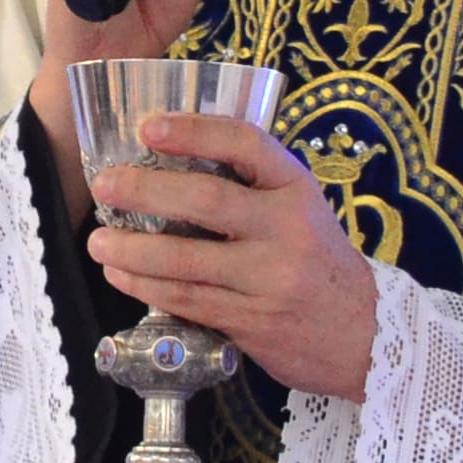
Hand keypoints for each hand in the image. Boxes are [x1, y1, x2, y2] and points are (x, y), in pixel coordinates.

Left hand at [81, 108, 377, 401]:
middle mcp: (286, 229)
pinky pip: (187, 298)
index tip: (150, 127)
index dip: (194, 131)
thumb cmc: (319, 262)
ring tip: (99, 241)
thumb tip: (171, 162)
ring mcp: (268, 278)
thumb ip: (253, 188)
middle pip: (206, 200)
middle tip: (106, 185)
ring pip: (186, 260)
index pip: (246, 144)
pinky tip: (122, 275)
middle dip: (145, 190)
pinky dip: (146, 287)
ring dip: (132, 250)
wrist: (363, 334)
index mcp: (297, 189)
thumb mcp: (303, 211)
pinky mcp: (251, 321)